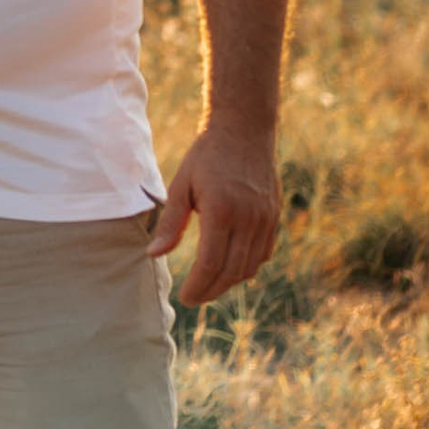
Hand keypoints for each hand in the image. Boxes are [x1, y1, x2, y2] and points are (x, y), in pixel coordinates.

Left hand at [146, 120, 281, 304]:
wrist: (244, 131)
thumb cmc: (206, 156)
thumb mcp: (181, 185)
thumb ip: (171, 223)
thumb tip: (154, 255)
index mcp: (221, 211)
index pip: (210, 263)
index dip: (197, 286)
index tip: (184, 297)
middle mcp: (248, 219)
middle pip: (232, 271)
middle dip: (211, 290)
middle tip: (193, 298)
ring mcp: (265, 219)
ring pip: (250, 266)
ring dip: (229, 282)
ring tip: (209, 286)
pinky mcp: (274, 217)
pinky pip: (263, 253)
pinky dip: (247, 266)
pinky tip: (231, 268)